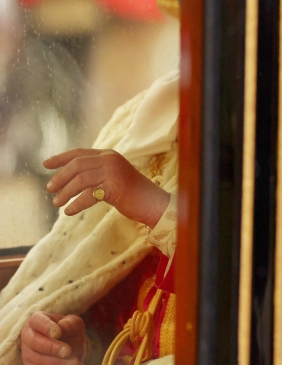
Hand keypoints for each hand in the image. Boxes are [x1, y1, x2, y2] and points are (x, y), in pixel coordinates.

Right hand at [19, 312, 86, 364]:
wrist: (69, 346)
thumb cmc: (69, 331)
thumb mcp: (74, 323)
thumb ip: (70, 323)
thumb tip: (62, 326)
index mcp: (37, 320)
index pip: (37, 321)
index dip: (47, 327)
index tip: (58, 333)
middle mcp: (27, 336)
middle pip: (35, 342)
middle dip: (52, 348)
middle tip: (68, 351)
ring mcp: (26, 353)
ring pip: (38, 360)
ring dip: (58, 363)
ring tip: (75, 363)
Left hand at [44, 149, 168, 228]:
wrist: (152, 202)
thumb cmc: (131, 192)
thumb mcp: (111, 177)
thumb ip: (95, 173)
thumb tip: (68, 178)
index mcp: (109, 154)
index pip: (79, 153)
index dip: (61, 158)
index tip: (45, 164)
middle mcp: (110, 159)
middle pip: (76, 165)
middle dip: (60, 177)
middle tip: (50, 189)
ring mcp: (113, 172)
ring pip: (80, 179)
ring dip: (65, 192)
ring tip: (56, 203)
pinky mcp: (115, 186)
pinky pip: (89, 195)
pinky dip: (76, 204)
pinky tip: (69, 211)